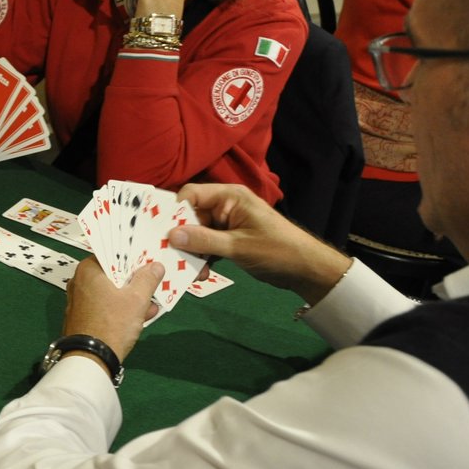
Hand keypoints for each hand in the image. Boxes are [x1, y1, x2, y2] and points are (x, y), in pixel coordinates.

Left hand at [60, 257, 162, 363]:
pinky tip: (143, 316)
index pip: (113, 254)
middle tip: (155, 281)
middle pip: (113, 274)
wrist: (91, 359)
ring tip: (153, 303)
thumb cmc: (112, 323)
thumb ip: (147, 279)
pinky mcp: (84, 317)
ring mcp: (80, 300)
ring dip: (133, 298)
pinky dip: (123, 309)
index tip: (150, 260)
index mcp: (89, 270)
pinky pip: (107, 306)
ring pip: (112, 292)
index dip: (134, 257)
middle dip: (136, 281)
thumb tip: (156, 266)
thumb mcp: (136, 299)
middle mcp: (80, 281)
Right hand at [170, 183, 351, 304]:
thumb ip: (204, 240)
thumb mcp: (238, 247)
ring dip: (191, 252)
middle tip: (170, 256)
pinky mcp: (229, 239)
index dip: (175, 211)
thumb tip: (171, 235)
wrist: (306, 270)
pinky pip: (206, 245)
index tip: (162, 232)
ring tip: (191, 271)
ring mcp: (227, 223)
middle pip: (190, 215)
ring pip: (196, 233)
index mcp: (230, 197)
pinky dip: (202, 258)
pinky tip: (201, 274)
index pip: (191, 194)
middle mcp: (226, 206)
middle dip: (181, 236)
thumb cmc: (277, 250)